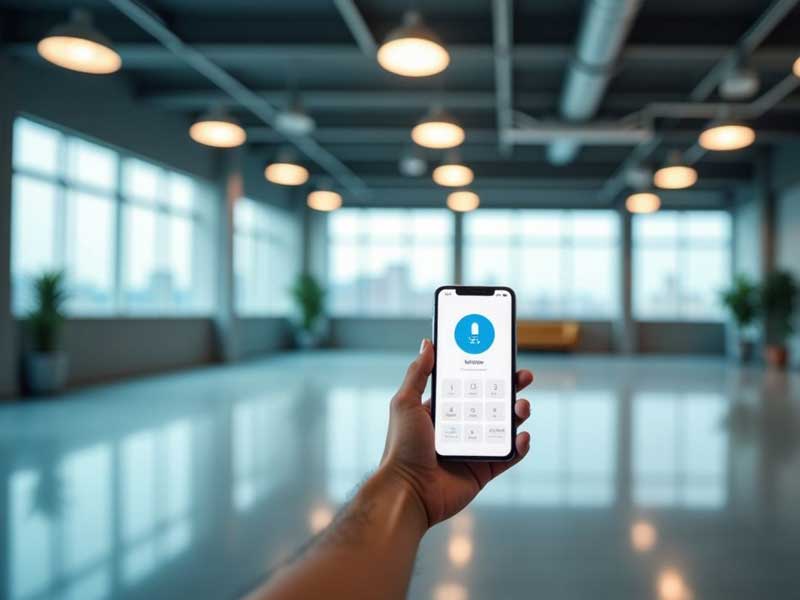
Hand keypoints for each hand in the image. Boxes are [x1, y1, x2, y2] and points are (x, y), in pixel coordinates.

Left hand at [380, 338, 532, 526]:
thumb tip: (428, 343)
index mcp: (442, 410)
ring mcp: (473, 449)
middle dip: (510, 388)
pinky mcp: (483, 471)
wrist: (407, 491)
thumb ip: (418, 373)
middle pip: (492, 402)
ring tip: (521, 407)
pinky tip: (522, 436)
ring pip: (504, 426)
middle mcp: (460, 427)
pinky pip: (508, 456)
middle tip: (523, 377)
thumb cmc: (402, 447)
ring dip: (518, 413)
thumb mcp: (405, 403)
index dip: (486, 371)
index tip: (501, 357)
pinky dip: (519, 446)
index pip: (469, 385)